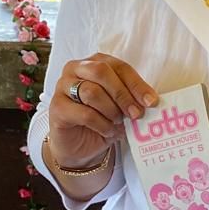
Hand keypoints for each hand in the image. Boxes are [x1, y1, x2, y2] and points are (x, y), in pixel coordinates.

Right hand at [47, 53, 156, 168]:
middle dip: (123, 94)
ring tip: (118, 123)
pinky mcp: (56, 108)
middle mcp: (76, 69)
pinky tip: (108, 131)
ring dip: (111, 110)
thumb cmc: (102, 121)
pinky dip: (102, 124)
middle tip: (136, 114)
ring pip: (91, 92)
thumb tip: (151, 100)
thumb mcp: (121, 107)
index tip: (151, 102)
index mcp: (95, 63)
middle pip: (101, 72)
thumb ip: (132, 98)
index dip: (137, 84)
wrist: (80, 146)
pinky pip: (84, 113)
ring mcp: (63, 87)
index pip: (119, 67)